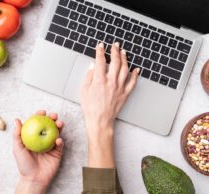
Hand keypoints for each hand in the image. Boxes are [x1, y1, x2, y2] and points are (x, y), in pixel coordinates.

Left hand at [13, 110, 64, 186]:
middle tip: (53, 116)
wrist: (34, 179)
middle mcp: (43, 139)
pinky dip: (60, 140)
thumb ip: (17, 134)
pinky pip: (60, 144)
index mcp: (34, 137)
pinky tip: (58, 140)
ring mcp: (51, 145)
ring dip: (59, 126)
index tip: (42, 112)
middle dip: (53, 118)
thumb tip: (17, 119)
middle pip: (49, 125)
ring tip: (59, 123)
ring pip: (56, 132)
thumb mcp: (18, 148)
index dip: (40, 116)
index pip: (38, 123)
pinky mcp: (58, 153)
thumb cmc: (24, 164)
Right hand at [81, 42, 138, 167]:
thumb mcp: (83, 91)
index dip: (100, 51)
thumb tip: (92, 66)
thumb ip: (88, 77)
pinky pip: (132, 82)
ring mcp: (119, 87)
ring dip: (124, 59)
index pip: (100, 61)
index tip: (100, 46)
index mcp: (99, 80)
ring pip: (125, 69)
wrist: (100, 121)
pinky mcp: (125, 94)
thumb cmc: (90, 108)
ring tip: (123, 52)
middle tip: (115, 45)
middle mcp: (111, 82)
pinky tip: (136, 69)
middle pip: (115, 62)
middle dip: (115, 51)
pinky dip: (135, 74)